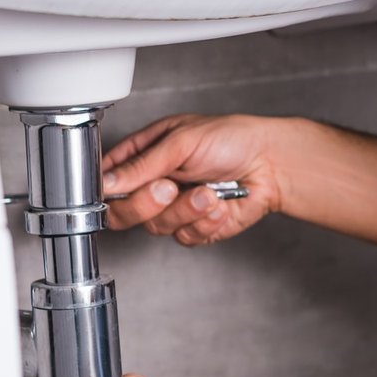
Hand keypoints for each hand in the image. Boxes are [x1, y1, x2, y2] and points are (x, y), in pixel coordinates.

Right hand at [101, 113, 283, 246]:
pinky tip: (220, 203)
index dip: (106, 191)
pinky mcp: (195, 227)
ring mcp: (174, 208)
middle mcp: (154, 183)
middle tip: (169, 188)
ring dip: (185, 210)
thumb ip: (143, 165)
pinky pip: (186, 237)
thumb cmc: (230, 139)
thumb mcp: (181, 141)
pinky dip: (206, 222)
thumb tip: (108, 182)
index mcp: (144, 155)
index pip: (107, 180)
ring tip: (208, 191)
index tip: (118, 191)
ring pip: (156, 227)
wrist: (270, 162)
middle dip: (146, 203)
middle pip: (123, 212)